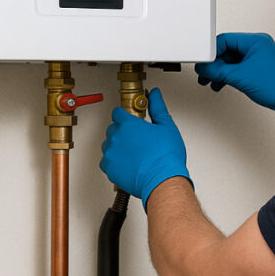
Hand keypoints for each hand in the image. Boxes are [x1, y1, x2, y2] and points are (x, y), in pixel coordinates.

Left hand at [100, 88, 189, 208]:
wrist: (162, 180)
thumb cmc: (166, 157)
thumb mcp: (167, 126)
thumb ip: (158, 107)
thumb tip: (155, 94)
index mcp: (128, 124)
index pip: (118, 112)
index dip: (125, 115)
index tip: (131, 120)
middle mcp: (116, 137)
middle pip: (113, 129)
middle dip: (123, 132)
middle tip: (137, 139)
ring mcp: (111, 153)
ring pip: (108, 145)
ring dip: (118, 147)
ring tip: (134, 153)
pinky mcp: (109, 169)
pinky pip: (107, 162)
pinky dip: (115, 162)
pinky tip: (129, 163)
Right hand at [195, 33, 274, 130]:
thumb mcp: (240, 78)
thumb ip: (218, 71)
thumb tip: (204, 68)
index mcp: (255, 41)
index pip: (225, 40)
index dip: (211, 52)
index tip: (203, 63)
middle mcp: (258, 45)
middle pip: (227, 49)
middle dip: (215, 64)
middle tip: (205, 74)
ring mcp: (259, 55)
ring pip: (232, 60)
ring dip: (221, 71)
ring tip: (211, 81)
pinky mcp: (259, 66)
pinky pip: (239, 67)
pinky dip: (230, 75)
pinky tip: (222, 83)